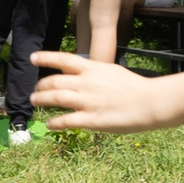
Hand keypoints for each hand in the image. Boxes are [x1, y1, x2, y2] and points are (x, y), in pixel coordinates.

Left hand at [31, 51, 165, 130]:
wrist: (151, 102)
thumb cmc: (136, 87)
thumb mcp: (113, 72)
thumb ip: (96, 73)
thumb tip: (84, 74)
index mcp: (93, 68)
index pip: (63, 59)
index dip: (46, 58)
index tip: (33, 58)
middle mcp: (86, 82)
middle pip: (54, 81)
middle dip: (41, 85)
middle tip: (35, 90)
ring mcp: (87, 101)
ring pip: (55, 98)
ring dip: (42, 99)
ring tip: (35, 101)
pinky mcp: (91, 119)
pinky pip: (66, 120)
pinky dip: (54, 122)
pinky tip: (50, 124)